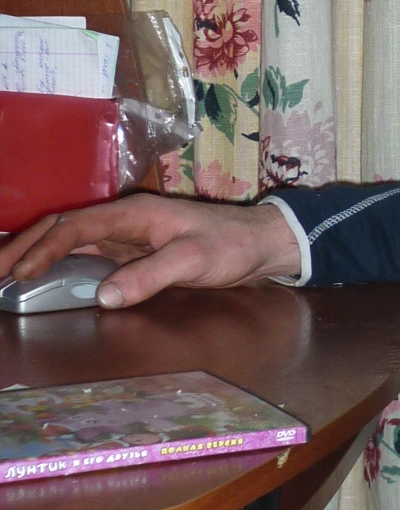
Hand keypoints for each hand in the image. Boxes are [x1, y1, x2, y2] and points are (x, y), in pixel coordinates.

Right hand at [0, 194, 301, 308]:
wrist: (262, 242)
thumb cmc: (232, 246)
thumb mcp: (195, 261)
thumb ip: (151, 276)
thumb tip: (104, 296)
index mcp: (134, 213)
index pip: (76, 227)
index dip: (45, 249)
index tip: (20, 274)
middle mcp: (124, 219)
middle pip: (62, 227)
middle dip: (24, 247)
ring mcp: (127, 233)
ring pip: (69, 238)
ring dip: (35, 253)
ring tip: (4, 274)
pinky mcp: (133, 249)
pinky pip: (85, 251)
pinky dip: (57, 260)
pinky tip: (42, 276)